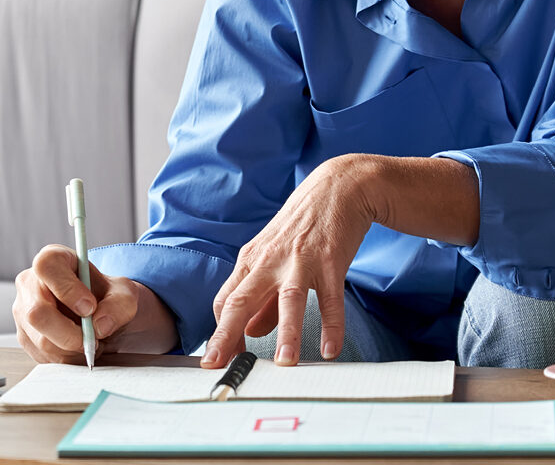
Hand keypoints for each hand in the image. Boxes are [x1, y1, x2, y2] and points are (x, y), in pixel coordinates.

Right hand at [13, 244, 177, 361]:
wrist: (102, 314)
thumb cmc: (107, 296)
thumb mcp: (124, 294)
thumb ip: (118, 305)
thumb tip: (100, 325)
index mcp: (52, 259)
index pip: (47, 268)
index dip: (67, 289)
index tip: (90, 307)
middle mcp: (30, 283)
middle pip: (37, 312)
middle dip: (70, 333)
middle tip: (94, 339)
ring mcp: (22, 312)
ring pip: (41, 340)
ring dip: (73, 349)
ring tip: (92, 342)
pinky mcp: (25, 337)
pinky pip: (44, 356)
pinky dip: (68, 359)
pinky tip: (80, 348)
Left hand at [202, 155, 377, 367]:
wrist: (337, 187)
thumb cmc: (302, 225)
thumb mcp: (274, 256)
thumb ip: (262, 298)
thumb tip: (249, 332)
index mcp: (252, 259)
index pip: (225, 300)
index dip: (220, 331)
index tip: (217, 360)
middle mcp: (270, 260)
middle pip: (242, 299)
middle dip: (227, 335)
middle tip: (218, 366)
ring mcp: (300, 260)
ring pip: (288, 300)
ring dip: (286, 333)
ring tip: (284, 364)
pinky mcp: (330, 261)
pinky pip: (331, 299)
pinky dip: (332, 325)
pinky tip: (330, 349)